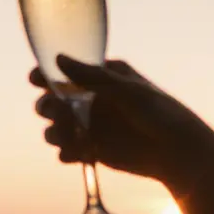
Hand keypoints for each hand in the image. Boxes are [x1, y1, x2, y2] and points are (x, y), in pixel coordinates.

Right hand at [32, 55, 213, 193]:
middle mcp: (90, 102)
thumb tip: (57, 59)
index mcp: (100, 79)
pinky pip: (67, 151)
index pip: (63, 73)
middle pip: (51, 102)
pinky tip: (78, 154)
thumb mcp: (126, 89)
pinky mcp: (92, 151)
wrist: (177, 152)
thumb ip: (91, 76)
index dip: (44, 75)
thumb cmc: (159, 112)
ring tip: (68, 137)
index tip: (35, 78)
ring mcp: (90, 127)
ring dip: (55, 133)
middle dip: (48, 108)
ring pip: (55, 129)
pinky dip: (67, 153)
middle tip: (60, 113)